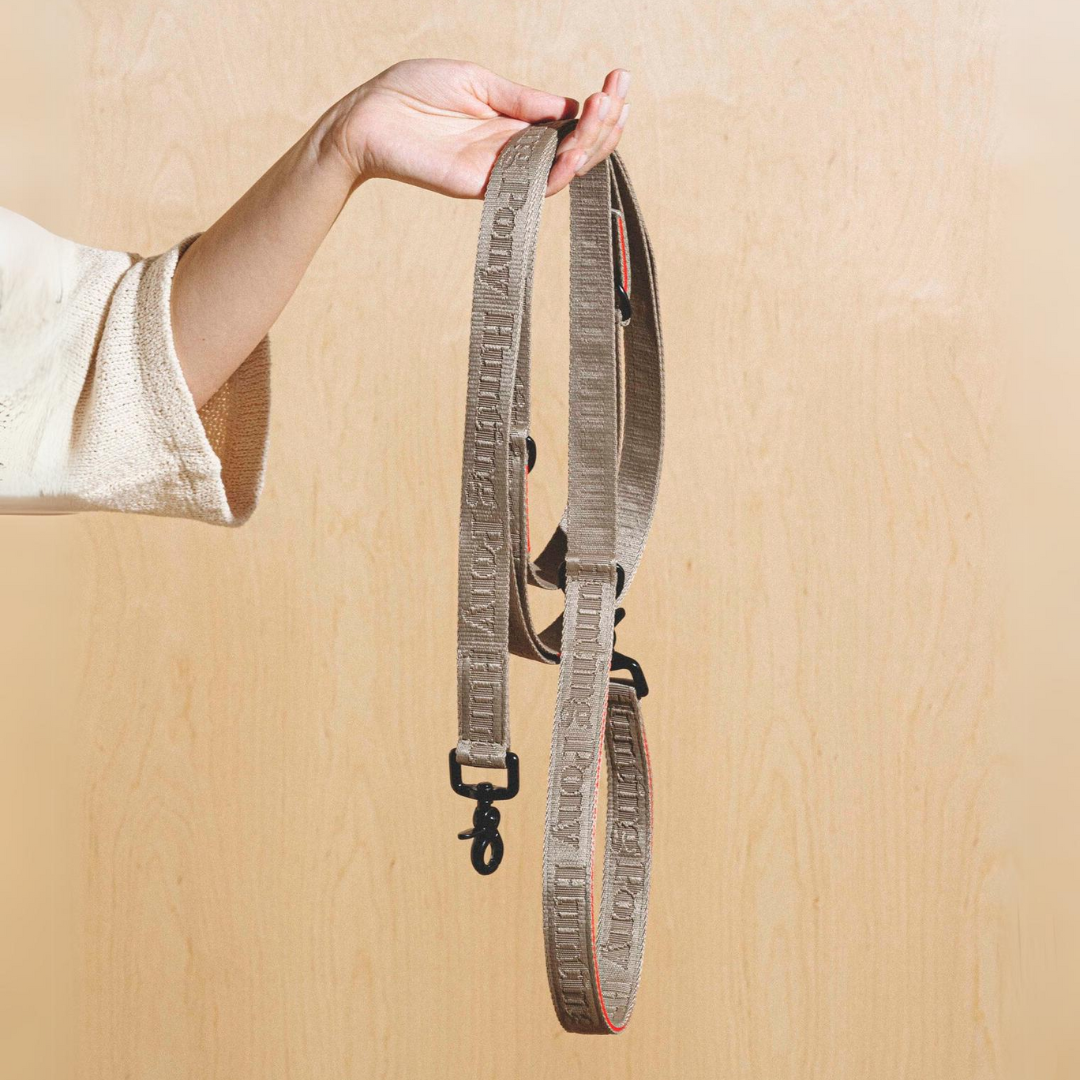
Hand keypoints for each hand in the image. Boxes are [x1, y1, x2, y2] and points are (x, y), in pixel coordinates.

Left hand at [326, 58, 630, 198]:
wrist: (368, 114)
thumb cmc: (414, 92)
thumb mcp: (479, 83)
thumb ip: (523, 99)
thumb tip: (570, 105)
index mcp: (514, 124)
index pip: (571, 126)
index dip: (600, 108)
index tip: (618, 78)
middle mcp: (514, 152)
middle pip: (576, 151)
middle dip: (606, 124)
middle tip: (618, 92)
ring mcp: (501, 172)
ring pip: (562, 173)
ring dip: (591, 144)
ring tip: (604, 111)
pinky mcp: (483, 187)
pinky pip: (531, 188)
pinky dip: (559, 170)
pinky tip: (574, 145)